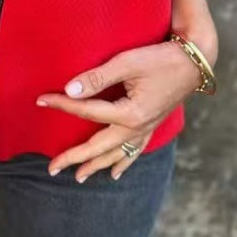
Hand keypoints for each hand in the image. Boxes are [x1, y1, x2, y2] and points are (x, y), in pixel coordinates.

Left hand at [36, 38, 209, 181]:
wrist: (195, 61)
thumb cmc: (160, 58)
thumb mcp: (127, 63)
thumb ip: (98, 77)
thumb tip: (71, 90)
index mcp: (130, 113)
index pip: (87, 111)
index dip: (62, 105)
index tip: (41, 100)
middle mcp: (138, 127)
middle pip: (99, 146)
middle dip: (75, 157)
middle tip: (52, 168)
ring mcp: (146, 129)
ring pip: (116, 154)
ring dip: (97, 166)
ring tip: (78, 177)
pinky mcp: (152, 125)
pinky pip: (134, 151)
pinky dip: (122, 163)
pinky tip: (114, 172)